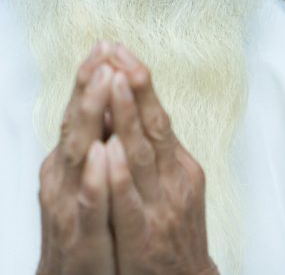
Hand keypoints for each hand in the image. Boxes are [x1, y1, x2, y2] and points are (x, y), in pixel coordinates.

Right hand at [36, 42, 116, 274]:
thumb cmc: (84, 231)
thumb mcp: (85, 180)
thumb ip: (93, 142)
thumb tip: (107, 101)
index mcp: (67, 161)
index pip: (80, 111)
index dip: (90, 77)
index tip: (105, 44)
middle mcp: (62, 177)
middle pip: (75, 123)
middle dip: (89, 86)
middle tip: (102, 53)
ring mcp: (67, 205)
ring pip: (78, 154)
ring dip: (91, 115)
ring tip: (103, 82)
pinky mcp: (78, 236)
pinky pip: (87, 203)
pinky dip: (92, 177)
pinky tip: (100, 154)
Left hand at [106, 45, 218, 274]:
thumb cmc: (170, 232)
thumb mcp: (168, 184)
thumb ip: (150, 148)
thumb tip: (123, 103)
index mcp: (177, 165)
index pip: (157, 114)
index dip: (138, 80)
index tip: (119, 48)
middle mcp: (172, 180)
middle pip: (152, 125)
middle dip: (132, 86)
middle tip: (116, 52)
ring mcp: (159, 208)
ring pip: (140, 155)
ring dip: (126, 116)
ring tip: (113, 81)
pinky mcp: (144, 237)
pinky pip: (128, 203)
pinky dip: (118, 175)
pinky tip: (108, 150)